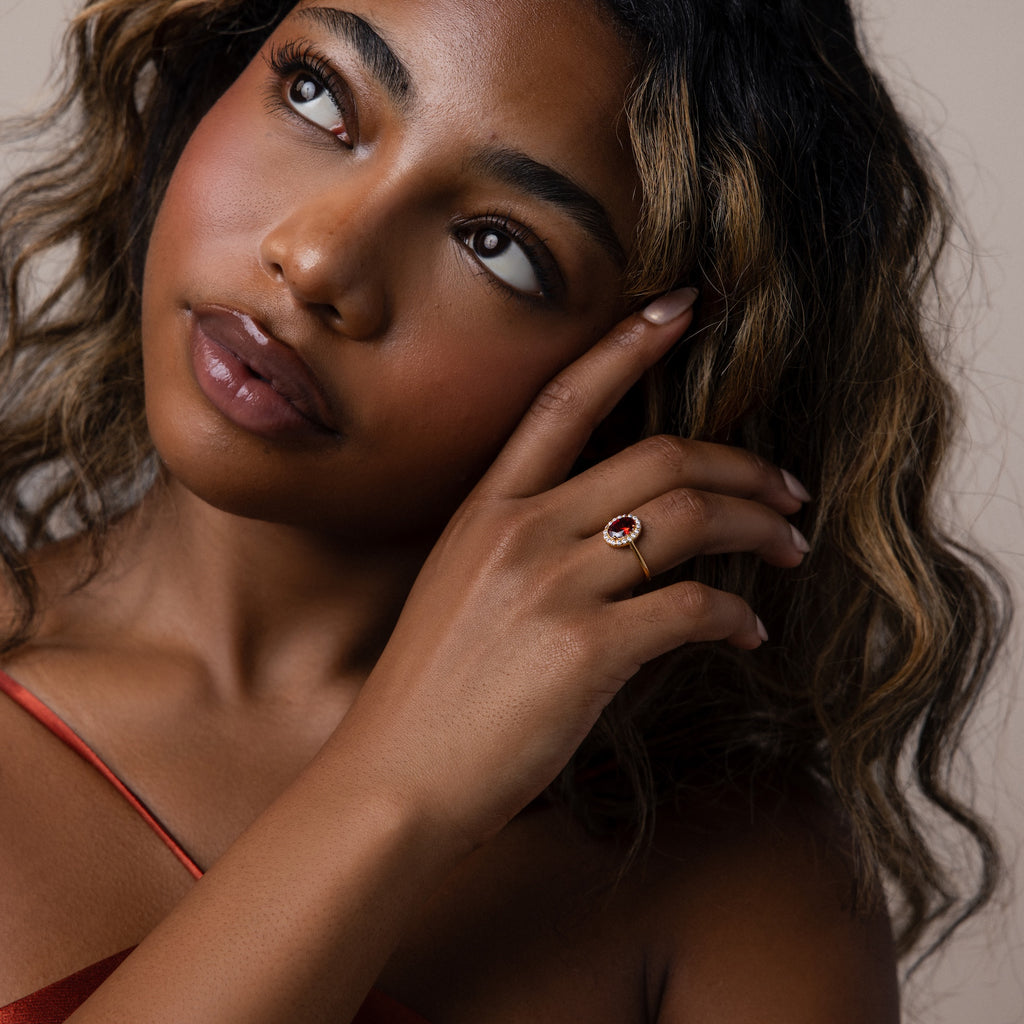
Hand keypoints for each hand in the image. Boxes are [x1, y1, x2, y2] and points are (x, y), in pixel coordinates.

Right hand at [343, 288, 809, 846]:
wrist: (395, 777)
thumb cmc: (430, 692)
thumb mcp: (461, 589)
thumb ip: (526, 546)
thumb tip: (615, 532)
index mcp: (487, 509)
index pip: (566, 398)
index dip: (628, 343)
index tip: (682, 306)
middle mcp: (520, 530)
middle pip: (661, 458)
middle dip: (742, 465)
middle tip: (787, 487)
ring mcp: (551, 586)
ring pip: (690, 519)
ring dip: (759, 527)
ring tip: (791, 546)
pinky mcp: (586, 649)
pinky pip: (692, 608)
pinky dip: (736, 616)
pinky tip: (749, 633)